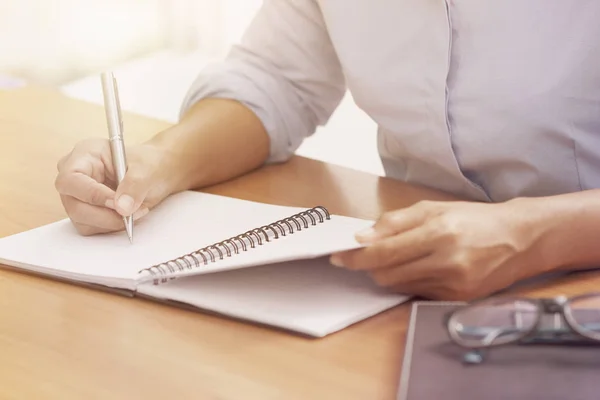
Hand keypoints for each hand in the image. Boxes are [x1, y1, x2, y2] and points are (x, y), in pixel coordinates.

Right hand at [54, 138, 175, 235]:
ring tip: (135, 211)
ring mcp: (76, 195)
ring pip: (81, 220)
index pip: (72, 179)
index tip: (117, 203)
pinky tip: (127, 215)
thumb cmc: (149, 163)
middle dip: (105, 215)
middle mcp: (75, 175)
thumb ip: (135, 185)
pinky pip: (90, 227)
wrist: (156, 172)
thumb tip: (122, 208)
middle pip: (74, 205)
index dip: (92, 195)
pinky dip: (110, 226)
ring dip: (110, 222)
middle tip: (131, 214)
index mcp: (85, 154)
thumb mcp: (147, 168)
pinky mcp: (84, 211)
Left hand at [330, 199, 550, 300]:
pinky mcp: (457, 299)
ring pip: (399, 286)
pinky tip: (417, 268)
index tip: (339, 255)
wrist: (520, 239)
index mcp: (438, 232)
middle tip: (366, 256)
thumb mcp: (434, 208)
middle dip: (369, 267)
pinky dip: (408, 282)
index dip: (356, 257)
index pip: (384, 251)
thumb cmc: (474, 219)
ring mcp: (453, 283)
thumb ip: (395, 221)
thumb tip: (363, 237)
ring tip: (396, 259)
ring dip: (387, 274)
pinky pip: (417, 293)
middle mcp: (446, 261)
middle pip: (387, 274)